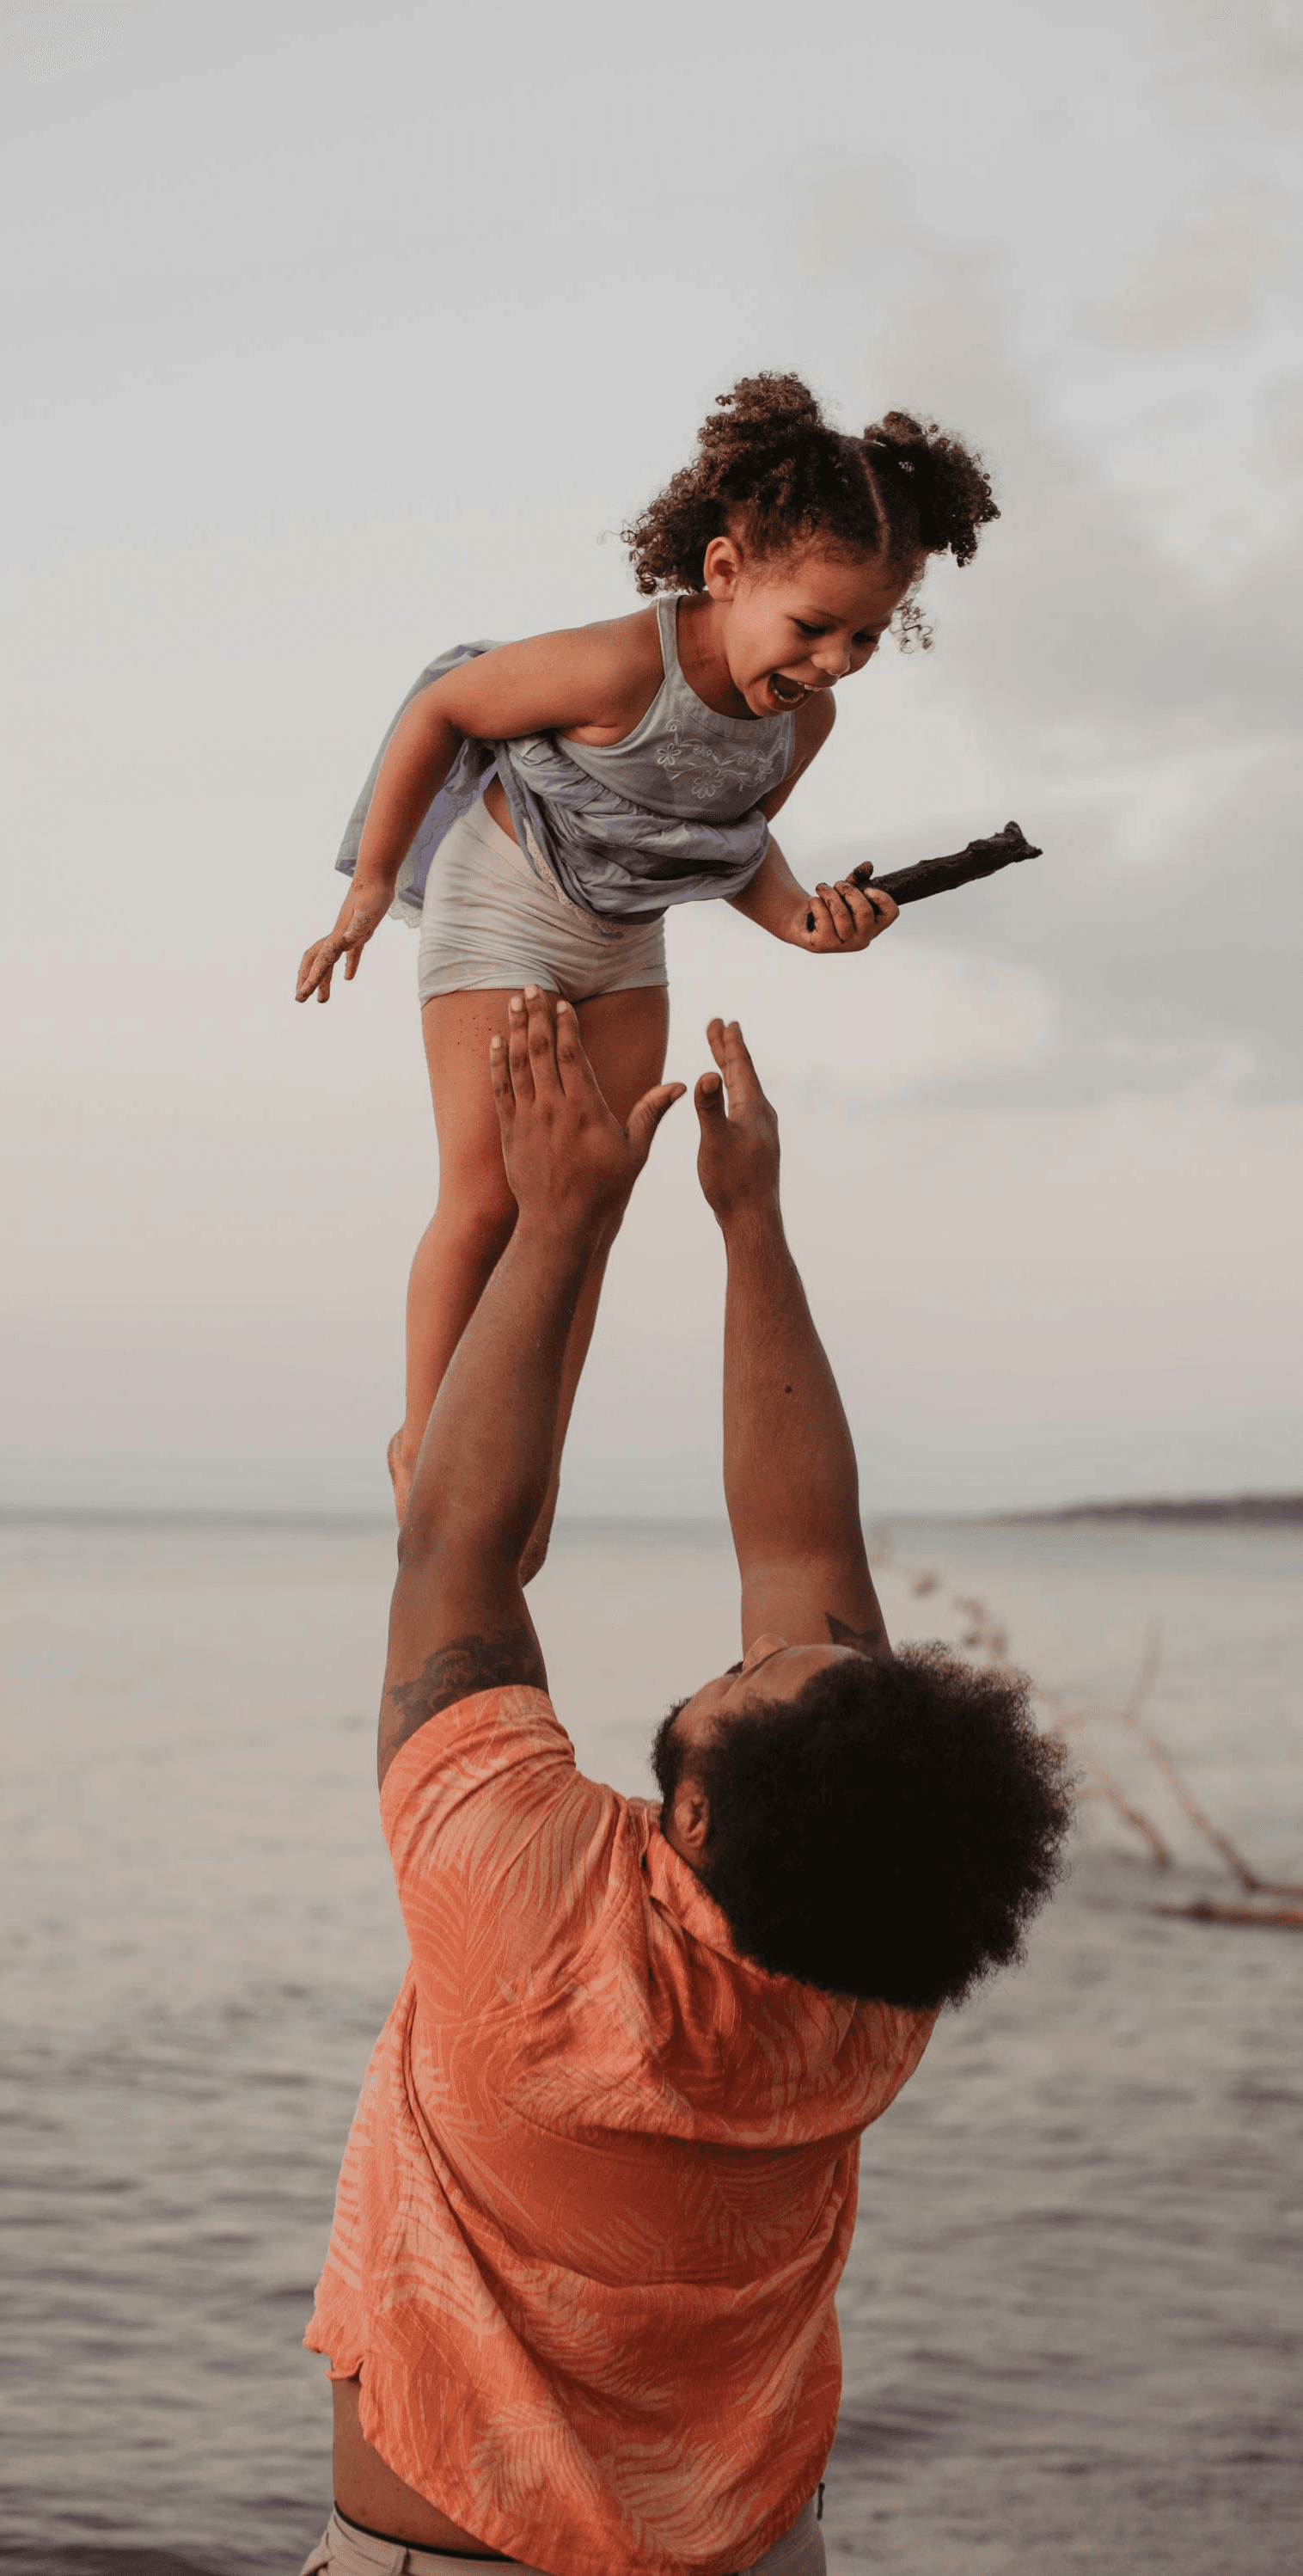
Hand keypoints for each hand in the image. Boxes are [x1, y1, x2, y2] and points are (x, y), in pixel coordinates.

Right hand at [296, 881, 392, 1002]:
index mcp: (339, 936)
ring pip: (329, 961)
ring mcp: (347, 934)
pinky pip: (350, 954)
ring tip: (323, 1000)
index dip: (312, 980)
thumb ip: (357, 928)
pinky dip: (348, 966)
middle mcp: (338, 936)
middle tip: (301, 999)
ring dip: (324, 980)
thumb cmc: (373, 894)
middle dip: (307, 980)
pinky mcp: (359, 932)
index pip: (322, 962)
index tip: (302, 996)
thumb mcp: (368, 913)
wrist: (377, 877)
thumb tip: (346, 942)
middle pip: (316, 961)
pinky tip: (348, 978)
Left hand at [491, 987, 684, 1239]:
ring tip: (513, 1002)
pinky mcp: (511, 1132)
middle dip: (535, 1015)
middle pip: (541, 1050)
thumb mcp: (635, 1152)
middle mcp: (553, 1107)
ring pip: (518, 1064)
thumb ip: (652, 1112)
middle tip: (531, 986)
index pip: (573, 1054)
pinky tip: (496, 1042)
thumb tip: (681, 1085)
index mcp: (585, 1108)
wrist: (559, 1224)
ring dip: (514, 1030)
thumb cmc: (603, 1189)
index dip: (566, 1024)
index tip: (562, 1002)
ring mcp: (528, 1118)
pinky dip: (498, 1063)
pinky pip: (501, 1089)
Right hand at [694, 1018, 780, 1227]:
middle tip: (719, 1026)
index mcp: (753, 1108)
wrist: (753, 1219)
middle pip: (742, 1074)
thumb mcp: (715, 1142)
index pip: (740, 1067)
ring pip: (743, 1090)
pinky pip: (743, 1107)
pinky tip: (731, 1102)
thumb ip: (710, 1108)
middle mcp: (761, 1115)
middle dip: (727, 1050)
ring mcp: (760, 1130)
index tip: (725, 1022)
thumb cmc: (732, 1182)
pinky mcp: (756, 1145)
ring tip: (721, 1056)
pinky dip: (733, 1093)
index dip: (730, 1044)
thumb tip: (706, 1075)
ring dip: (729, 1070)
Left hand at [799, 872, 897, 954]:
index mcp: (874, 926)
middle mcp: (862, 939)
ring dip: (829, 893)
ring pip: (841, 913)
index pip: (891, 913)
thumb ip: (859, 878)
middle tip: (838, 884)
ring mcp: (843, 945)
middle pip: (864, 911)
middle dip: (849, 891)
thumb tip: (868, 865)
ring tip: (821, 888)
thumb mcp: (847, 891)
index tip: (867, 888)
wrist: (804, 922)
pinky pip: (822, 917)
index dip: (882, 898)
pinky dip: (815, 902)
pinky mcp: (823, 945)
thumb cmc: (831, 906)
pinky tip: (813, 902)